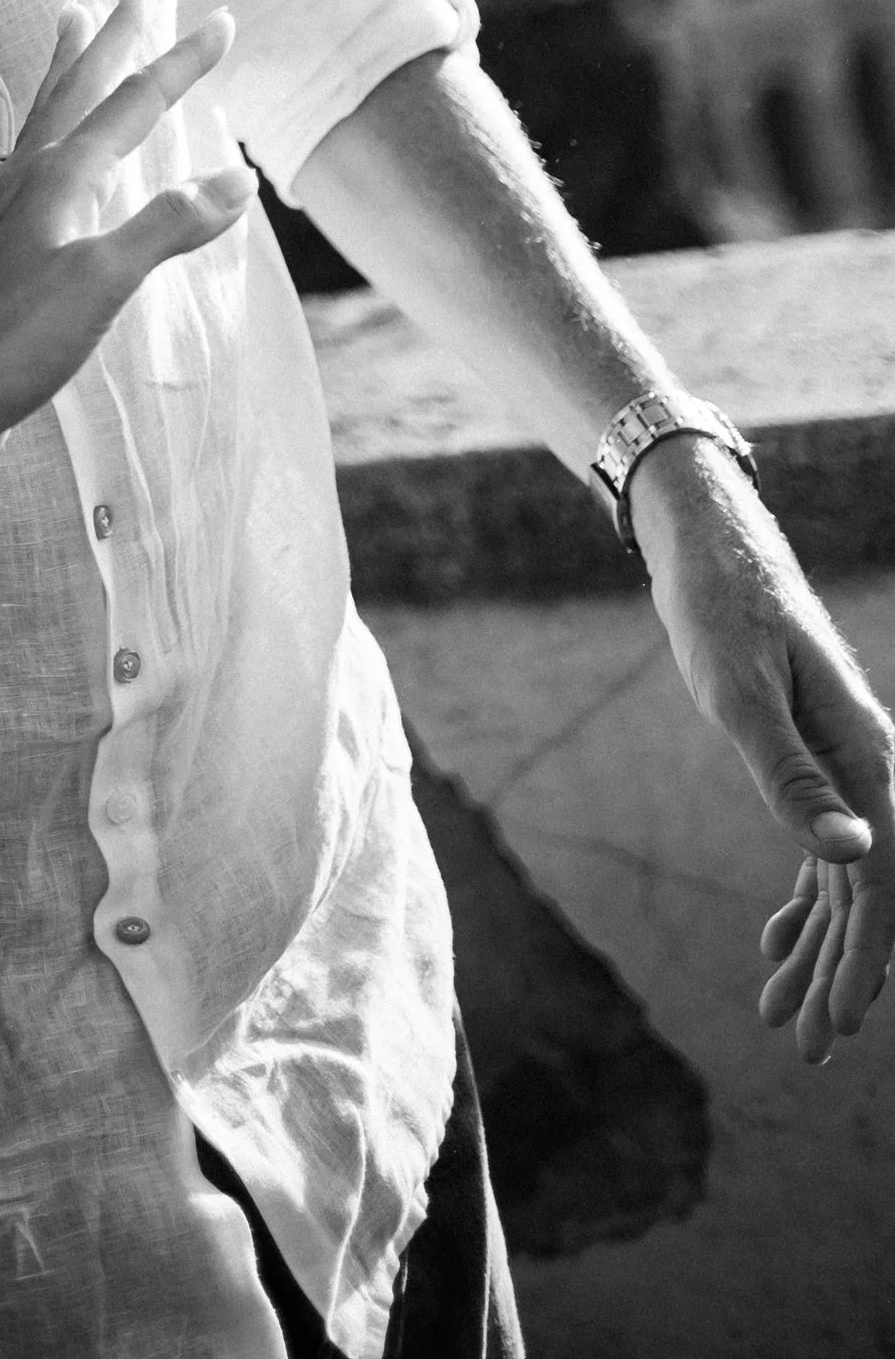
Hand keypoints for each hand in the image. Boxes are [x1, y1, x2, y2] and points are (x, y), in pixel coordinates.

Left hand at [0, 0, 253, 467]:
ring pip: (42, 112)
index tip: (223, 20)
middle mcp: (31, 176)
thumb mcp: (105, 283)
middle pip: (82, 89)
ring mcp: (3, 204)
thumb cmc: (18, 341)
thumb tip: (235, 177)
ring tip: (69, 17)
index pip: (136, 103)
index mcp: (64, 177)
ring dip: (63, 65)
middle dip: (115, 38)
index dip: (183, 62)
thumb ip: (169, 226)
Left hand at [628, 434, 894, 1059]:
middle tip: (807, 1049)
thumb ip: (791, 777)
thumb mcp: (739, 691)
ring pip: (845, 879)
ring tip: (785, 1022)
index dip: (866, 956)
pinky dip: (805, 904)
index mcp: (866, 755)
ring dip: (821, 951)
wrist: (710, 539)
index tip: (843, 1022)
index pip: (881, 878)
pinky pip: (822, 847)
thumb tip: (853, 856)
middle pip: (869, 891)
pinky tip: (778, 949)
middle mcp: (867, 764)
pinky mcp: (810, 753)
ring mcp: (843, 761)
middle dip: (843, 975)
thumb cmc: (721, 606)